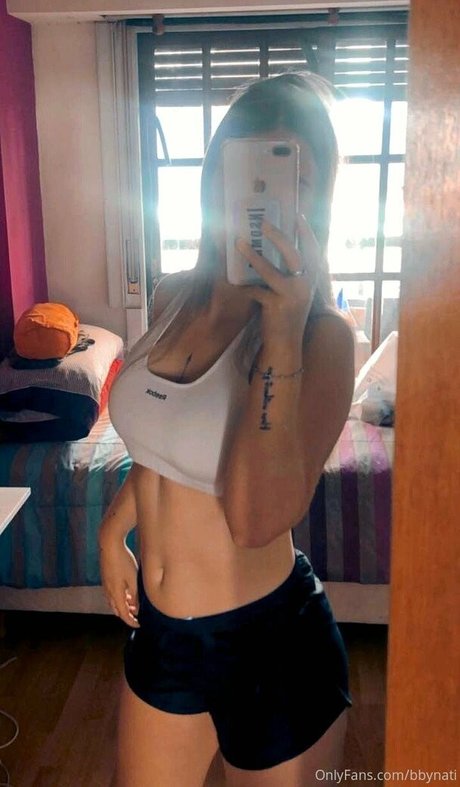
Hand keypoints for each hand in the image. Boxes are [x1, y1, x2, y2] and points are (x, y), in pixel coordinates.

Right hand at [99, 535, 139, 627]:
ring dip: (123, 606)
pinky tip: (126, 592)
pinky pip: (112, 594)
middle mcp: (109, 592)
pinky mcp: (105, 578)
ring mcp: (106, 585)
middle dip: (126, 615)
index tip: (139, 624)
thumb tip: (136, 609)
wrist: (110, 546)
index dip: (131, 621)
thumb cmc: (123, 561)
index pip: (123, 614)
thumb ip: (135, 595)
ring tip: (133, 604)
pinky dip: (119, 598)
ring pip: (114, 602)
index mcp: (116, 594)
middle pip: (117, 610)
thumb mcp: (133, 579)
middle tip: (137, 616)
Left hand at [236, 214, 319, 343]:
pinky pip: (256, 290)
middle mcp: (304, 286)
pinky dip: (244, 284)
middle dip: (278, 237)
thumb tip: (278, 249)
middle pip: (294, 255)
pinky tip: (234, 279)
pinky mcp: (276, 307)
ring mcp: (291, 297)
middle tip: (263, 223)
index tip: (297, 216)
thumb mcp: (295, 293)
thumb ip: (291, 275)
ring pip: (270, 271)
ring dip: (253, 255)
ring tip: (239, 243)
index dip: (306, 233)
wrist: (286, 344)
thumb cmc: (287, 315)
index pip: (313, 251)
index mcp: (310, 280)